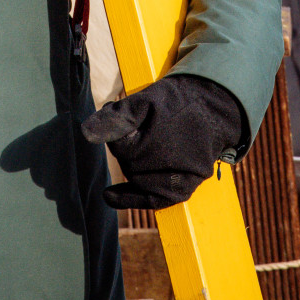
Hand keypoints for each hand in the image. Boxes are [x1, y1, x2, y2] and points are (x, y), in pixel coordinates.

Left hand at [80, 74, 245, 209]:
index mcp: (150, 141)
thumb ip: (116, 116)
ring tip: (148, 142)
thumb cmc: (178, 102)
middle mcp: (161, 167)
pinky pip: (150, 199)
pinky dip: (130, 198)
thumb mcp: (146, 99)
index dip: (117, 126)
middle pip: (126, 161)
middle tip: (140, 126)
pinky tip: (109, 196)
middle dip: (126, 144)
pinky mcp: (182, 190)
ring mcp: (173, 181)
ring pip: (136, 178)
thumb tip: (85, 133)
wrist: (215, 111)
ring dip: (133, 163)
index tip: (121, 112)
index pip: (116, 143)